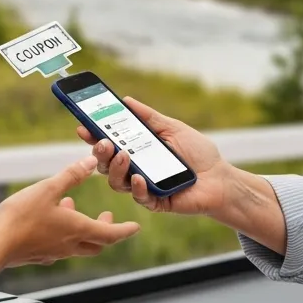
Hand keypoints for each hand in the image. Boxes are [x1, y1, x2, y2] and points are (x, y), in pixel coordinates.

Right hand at [0, 156, 140, 284]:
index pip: (112, 234)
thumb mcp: (48, 188)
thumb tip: (90, 163)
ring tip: (72, 207)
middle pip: (98, 243)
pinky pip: (59, 246)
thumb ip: (71, 175)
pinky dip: (64, 232)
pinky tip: (51, 217)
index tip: (135, 227)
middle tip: (108, 217)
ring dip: (83, 228)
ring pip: (78, 245)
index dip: (126, 230)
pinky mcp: (39, 255)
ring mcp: (54, 253)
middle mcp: (69, 245)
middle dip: (107, 230)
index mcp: (78, 230)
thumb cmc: (20, 219)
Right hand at [80, 96, 235, 216]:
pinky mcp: (155, 202)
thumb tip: (126, 100)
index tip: (83, 125)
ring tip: (124, 155)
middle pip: (106, 164)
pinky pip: (139, 196)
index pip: (109, 143)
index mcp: (137, 150)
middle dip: (100, 152)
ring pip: (116, 182)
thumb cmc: (198, 153)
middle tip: (102, 141)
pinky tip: (139, 177)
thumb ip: (150, 117)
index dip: (94, 135)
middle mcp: (135, 169)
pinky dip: (137, 187)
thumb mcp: (173, 128)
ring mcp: (143, 187)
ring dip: (116, 168)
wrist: (220, 178)